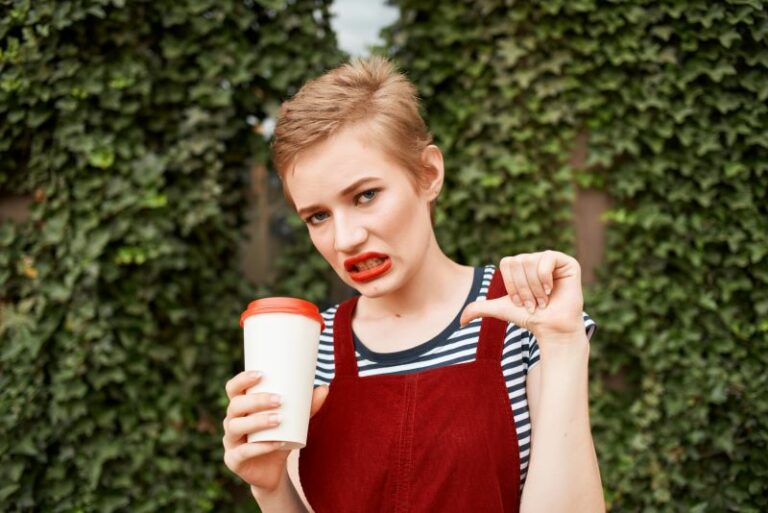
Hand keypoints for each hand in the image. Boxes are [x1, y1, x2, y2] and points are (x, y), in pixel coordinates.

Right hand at [222, 370, 329, 491]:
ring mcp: (230, 441)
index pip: (233, 388)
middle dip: (257, 401)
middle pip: (236, 406)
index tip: (261, 374)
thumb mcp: (294, 421)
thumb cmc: (280, 437)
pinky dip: (261, 447)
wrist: (273, 471)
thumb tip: (325, 388)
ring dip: (258, 421)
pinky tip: (277, 443)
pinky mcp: (233, 460)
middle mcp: (231, 421)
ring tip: (279, 419)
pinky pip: (244, 452)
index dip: (242, 379)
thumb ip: (307, 406)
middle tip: (280, 400)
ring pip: (237, 426)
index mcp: (241, 407)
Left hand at [459, 251, 584, 339]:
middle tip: (533, 303)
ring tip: (543, 300)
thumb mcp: (500, 310)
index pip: (506, 263)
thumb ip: (479, 309)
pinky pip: (547, 258)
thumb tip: (459, 321)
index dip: (510, 284)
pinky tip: (552, 290)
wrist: (550, 328)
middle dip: (522, 288)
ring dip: (534, 288)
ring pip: (530, 261)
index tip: (519, 301)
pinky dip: (545, 278)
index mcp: (519, 265)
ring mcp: (551, 260)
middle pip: (518, 261)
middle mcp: (534, 259)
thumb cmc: (528, 318)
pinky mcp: (567, 262)